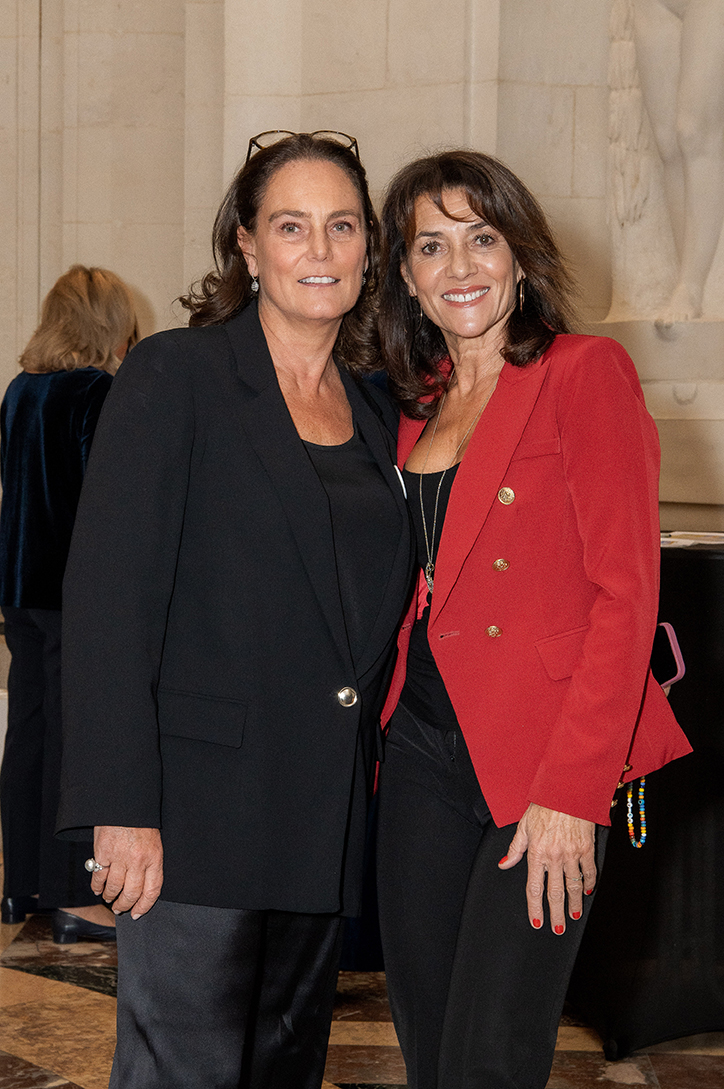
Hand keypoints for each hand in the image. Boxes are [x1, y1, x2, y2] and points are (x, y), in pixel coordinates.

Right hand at [91, 826, 162, 918]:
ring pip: (114, 888)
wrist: (126, 802)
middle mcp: (138, 860)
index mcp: (154, 857)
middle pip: (131, 893)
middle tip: (120, 909)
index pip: (152, 890)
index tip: (137, 913)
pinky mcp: (103, 853)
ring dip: (110, 897)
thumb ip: (150, 862)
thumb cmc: (141, 822)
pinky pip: (99, 877)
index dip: (144, 905)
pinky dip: (97, 887)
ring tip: (109, 898)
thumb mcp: (154, 841)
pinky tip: (98, 889)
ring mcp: (120, 857)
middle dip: (125, 905)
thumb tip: (143, 886)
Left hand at [498, 804, 595, 933]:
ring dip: (574, 903)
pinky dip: (589, 883)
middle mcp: (554, 856)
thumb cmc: (544, 805)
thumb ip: (514, 849)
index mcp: (536, 852)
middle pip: (555, 892)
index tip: (537, 921)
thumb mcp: (523, 825)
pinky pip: (589, 871)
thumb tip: (504, 864)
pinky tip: (588, 891)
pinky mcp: (586, 848)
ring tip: (574, 916)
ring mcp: (572, 853)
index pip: (534, 887)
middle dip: (556, 914)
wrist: (567, 790)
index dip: (535, 907)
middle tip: (558, 929)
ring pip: (573, 886)